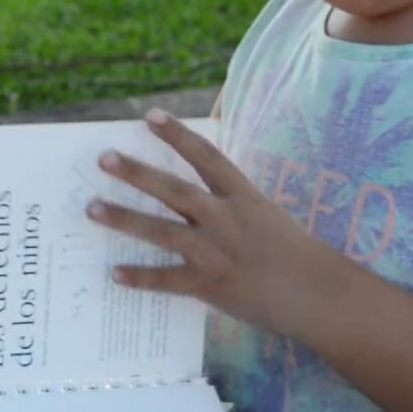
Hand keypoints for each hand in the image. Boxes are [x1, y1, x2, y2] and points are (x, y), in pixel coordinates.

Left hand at [87, 108, 331, 334]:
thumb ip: (231, 202)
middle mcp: (227, 219)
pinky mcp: (210, 286)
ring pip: (162, 231)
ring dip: (124, 219)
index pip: (207, 157)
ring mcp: (216, 253)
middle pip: (175, 190)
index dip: (178, 135)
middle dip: (137, 173)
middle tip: (103, 158)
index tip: (149, 115)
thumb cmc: (295, 255)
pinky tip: (114, 273)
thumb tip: (196, 191)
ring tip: (92, 208)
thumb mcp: (265, 215)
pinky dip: (140, 277)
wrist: (321, 296)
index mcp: (243, 197)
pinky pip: (168, 280)